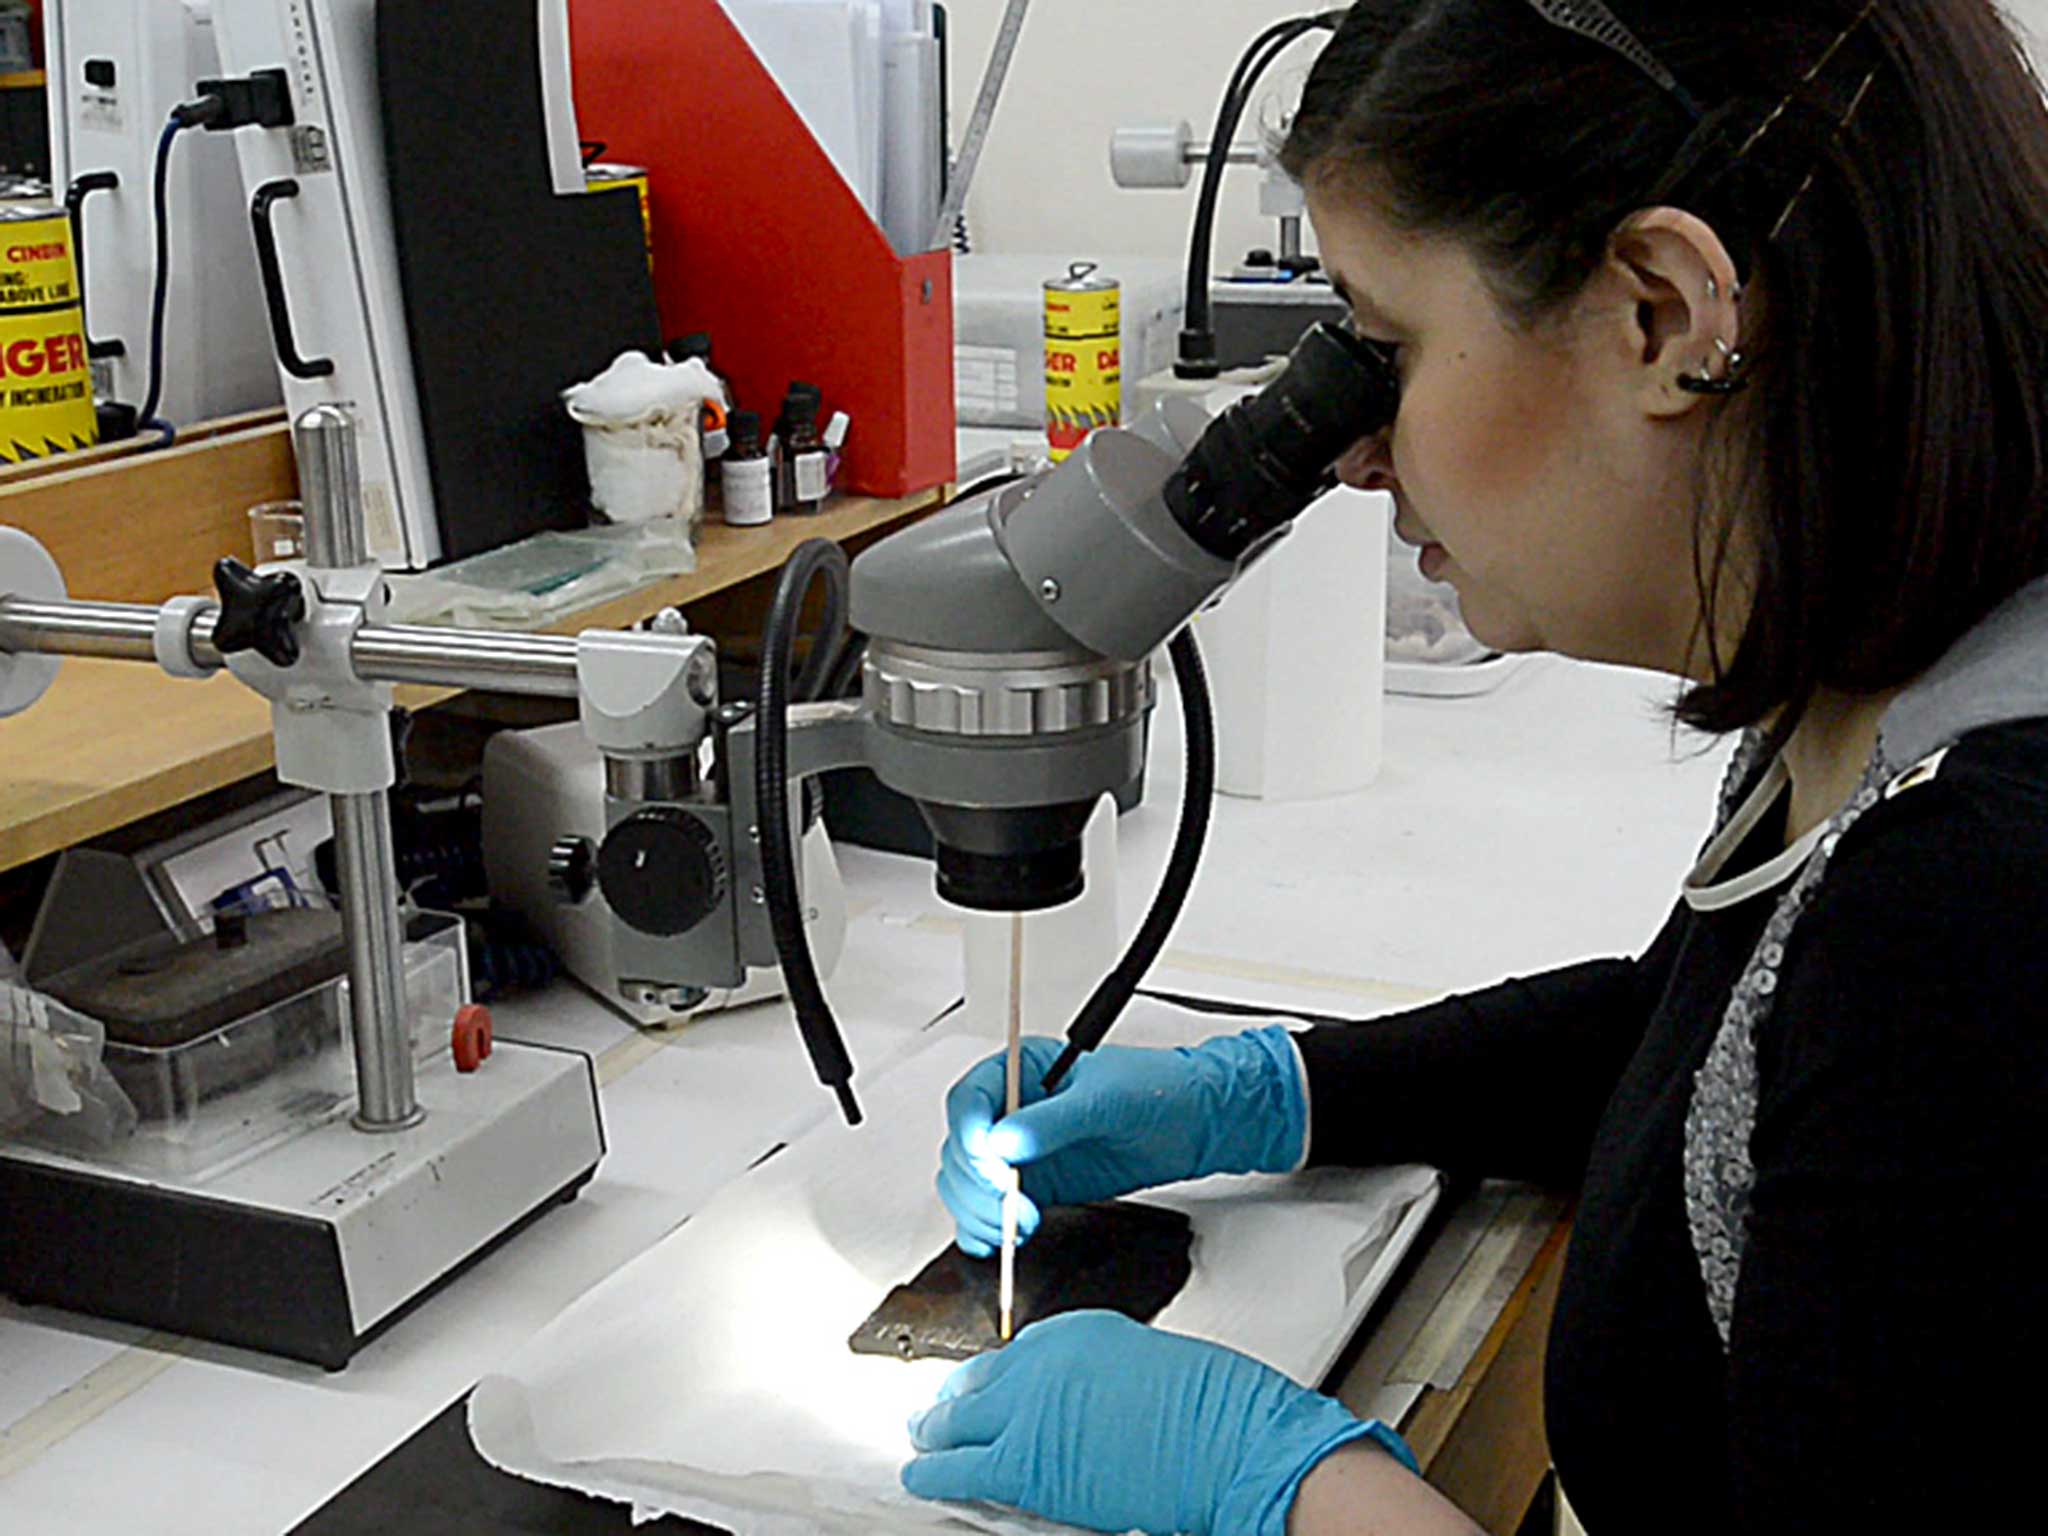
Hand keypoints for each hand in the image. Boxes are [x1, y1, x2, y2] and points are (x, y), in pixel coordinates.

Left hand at [901, 1310, 1415, 1535]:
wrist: (1230, 1442)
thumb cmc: (1213, 1410)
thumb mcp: (1146, 1369)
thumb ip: (1097, 1382)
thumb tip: (1078, 1410)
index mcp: (1076, 1331)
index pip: (1014, 1353)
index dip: (993, 1379)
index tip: (980, 1385)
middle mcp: (1042, 1360)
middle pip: (977, 1381)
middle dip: (953, 1398)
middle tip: (933, 1408)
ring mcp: (1028, 1408)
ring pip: (955, 1421)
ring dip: (936, 1431)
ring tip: (922, 1437)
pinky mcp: (1024, 1462)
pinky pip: (959, 1468)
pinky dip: (933, 1473)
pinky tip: (920, 1477)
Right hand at [936, 1027, 1308, 1256]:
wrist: (1192, 1123)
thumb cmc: (1154, 1090)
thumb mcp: (1105, 1099)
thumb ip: (1053, 1120)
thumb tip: (1004, 1141)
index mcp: (1020, 1071)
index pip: (969, 1101)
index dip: (970, 1135)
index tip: (992, 1165)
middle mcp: (1011, 1111)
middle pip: (962, 1150)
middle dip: (978, 1184)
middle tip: (1014, 1205)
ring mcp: (1019, 1152)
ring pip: (967, 1185)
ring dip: (982, 1212)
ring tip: (1020, 1226)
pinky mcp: (1033, 1186)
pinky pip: (988, 1211)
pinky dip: (985, 1229)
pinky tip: (1001, 1240)